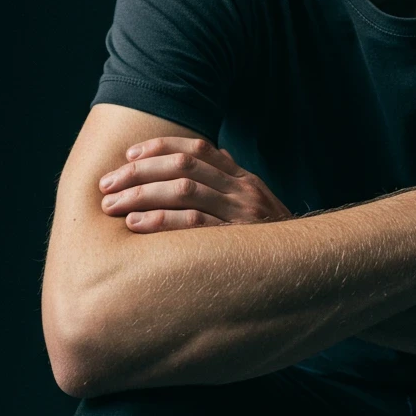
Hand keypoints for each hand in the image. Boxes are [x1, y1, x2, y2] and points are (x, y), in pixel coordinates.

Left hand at [98, 136, 292, 232]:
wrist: (308, 268)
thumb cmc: (270, 241)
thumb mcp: (255, 206)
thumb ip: (229, 185)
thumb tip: (203, 162)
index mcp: (243, 178)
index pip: (198, 149)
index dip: (160, 147)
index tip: (129, 154)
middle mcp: (242, 190)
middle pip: (183, 166)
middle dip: (139, 172)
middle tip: (107, 184)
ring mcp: (240, 214)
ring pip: (183, 191)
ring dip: (141, 195)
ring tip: (111, 206)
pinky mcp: (236, 241)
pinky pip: (193, 225)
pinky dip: (160, 222)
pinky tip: (135, 226)